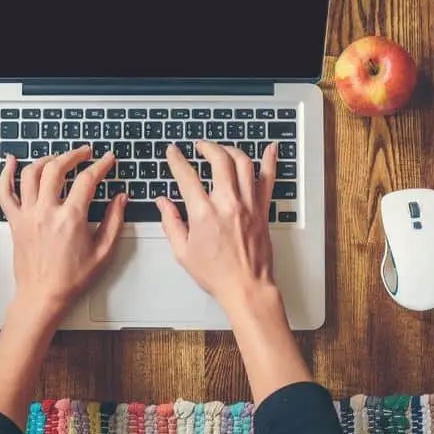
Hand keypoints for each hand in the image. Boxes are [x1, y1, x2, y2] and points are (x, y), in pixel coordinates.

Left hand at [0, 146, 126, 321]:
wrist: (43, 296)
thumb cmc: (71, 279)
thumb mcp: (103, 252)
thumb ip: (114, 221)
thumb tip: (121, 198)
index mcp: (71, 218)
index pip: (87, 180)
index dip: (101, 165)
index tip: (108, 160)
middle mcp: (46, 212)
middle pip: (57, 168)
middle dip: (73, 155)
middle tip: (85, 152)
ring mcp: (27, 215)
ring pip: (31, 174)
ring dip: (46, 159)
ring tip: (58, 158)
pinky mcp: (15, 222)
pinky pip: (5, 192)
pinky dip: (7, 174)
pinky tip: (12, 161)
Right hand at [155, 140, 278, 312]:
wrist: (247, 287)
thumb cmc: (217, 274)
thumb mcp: (183, 252)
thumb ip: (171, 222)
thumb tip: (163, 203)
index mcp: (204, 214)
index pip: (187, 176)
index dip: (177, 160)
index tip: (173, 152)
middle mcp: (228, 204)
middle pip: (219, 160)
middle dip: (207, 147)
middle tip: (200, 146)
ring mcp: (249, 205)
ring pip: (243, 163)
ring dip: (231, 150)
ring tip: (222, 150)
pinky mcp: (263, 210)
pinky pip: (268, 180)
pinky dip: (270, 161)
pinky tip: (270, 149)